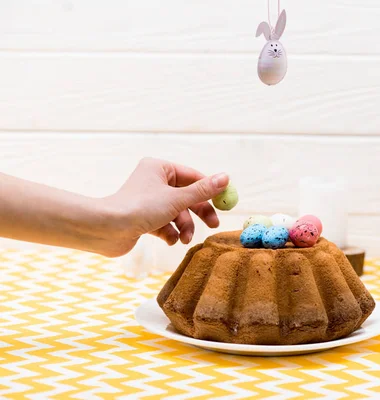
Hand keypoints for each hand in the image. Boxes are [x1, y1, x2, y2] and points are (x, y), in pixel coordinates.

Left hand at [102, 158, 228, 255]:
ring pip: (177, 213)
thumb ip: (203, 190)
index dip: (210, 190)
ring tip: (184, 239)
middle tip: (214, 225)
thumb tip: (226, 178)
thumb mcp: (177, 199)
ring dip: (185, 227)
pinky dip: (170, 233)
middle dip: (199, 213)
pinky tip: (170, 240)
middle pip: (187, 196)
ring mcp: (148, 200)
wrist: (107, 229)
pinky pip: (165, 224)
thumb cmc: (140, 208)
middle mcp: (154, 181)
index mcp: (160, 168)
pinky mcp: (143, 218)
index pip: (193, 177)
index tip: (225, 203)